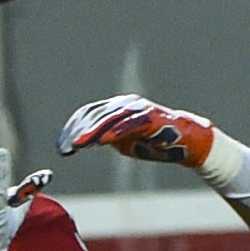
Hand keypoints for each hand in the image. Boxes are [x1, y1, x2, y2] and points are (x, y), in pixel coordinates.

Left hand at [56, 94, 216, 168]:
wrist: (186, 143)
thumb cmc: (155, 143)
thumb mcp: (125, 142)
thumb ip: (107, 138)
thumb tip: (89, 140)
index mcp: (118, 107)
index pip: (89, 114)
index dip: (74, 128)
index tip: (62, 145)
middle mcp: (126, 104)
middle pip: (96, 115)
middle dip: (79, 131)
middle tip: (66, 147)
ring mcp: (138, 109)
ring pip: (110, 118)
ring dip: (93, 132)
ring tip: (79, 144)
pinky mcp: (150, 118)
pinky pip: (128, 125)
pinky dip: (114, 132)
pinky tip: (101, 141)